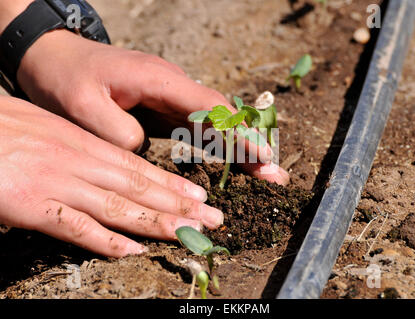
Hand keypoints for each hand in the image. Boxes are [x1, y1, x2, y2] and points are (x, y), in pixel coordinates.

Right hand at [0, 96, 223, 256]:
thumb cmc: (3, 125)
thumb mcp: (48, 128)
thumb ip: (78, 150)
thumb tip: (104, 168)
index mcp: (82, 143)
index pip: (138, 167)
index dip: (171, 184)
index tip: (199, 196)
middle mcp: (78, 162)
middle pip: (140, 187)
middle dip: (179, 205)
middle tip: (213, 218)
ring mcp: (58, 183)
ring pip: (119, 206)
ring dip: (158, 222)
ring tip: (190, 233)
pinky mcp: (31, 204)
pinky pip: (75, 226)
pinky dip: (106, 240)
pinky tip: (133, 249)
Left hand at [17, 30, 289, 184]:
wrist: (56, 58)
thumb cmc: (66, 79)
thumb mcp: (81, 106)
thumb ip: (117, 130)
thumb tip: (146, 150)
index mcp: (159, 80)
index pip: (209, 107)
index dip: (236, 132)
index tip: (261, 153)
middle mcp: (174, 86)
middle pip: (222, 116)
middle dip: (250, 145)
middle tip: (276, 173)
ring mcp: (172, 97)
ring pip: (215, 124)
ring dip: (241, 149)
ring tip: (266, 175)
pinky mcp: (167, 109)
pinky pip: (200, 128)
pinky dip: (221, 147)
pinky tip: (235, 164)